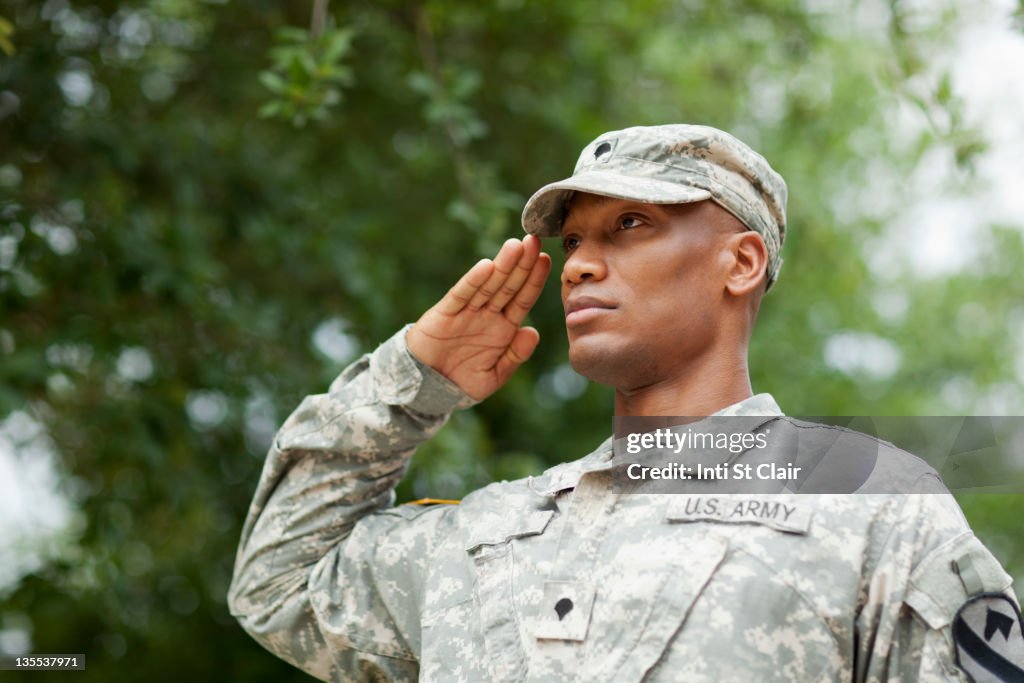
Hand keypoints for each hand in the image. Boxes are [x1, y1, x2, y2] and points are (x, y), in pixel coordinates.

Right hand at [407, 235, 551, 400]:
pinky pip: (461, 295)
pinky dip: (473, 281)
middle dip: (522, 264)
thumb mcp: (494, 375)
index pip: (522, 299)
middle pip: (508, 285)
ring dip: (502, 265)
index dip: (534, 280)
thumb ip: (515, 356)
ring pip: (488, 285)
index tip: (547, 260)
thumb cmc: (462, 381)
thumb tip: (533, 332)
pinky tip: (486, 267)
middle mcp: (487, 315)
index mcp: (503, 328)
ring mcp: (467, 312)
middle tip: (535, 241)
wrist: (428, 388)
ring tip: (516, 245)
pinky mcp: (445, 313)